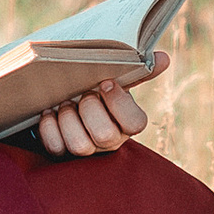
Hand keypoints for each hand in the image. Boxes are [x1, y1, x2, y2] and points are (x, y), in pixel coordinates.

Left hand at [34, 53, 166, 159]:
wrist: (68, 99)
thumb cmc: (97, 90)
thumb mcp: (117, 79)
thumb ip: (139, 70)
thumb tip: (164, 58)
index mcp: (127, 121)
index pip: (135, 123)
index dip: (119, 103)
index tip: (105, 83)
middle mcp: (110, 140)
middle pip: (105, 135)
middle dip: (90, 110)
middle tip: (83, 93)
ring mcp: (88, 150)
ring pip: (80, 145)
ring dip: (68, 119)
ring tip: (65, 103)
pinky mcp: (64, 155)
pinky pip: (57, 147)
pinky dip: (50, 127)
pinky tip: (49, 112)